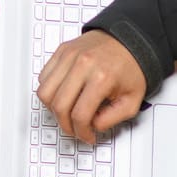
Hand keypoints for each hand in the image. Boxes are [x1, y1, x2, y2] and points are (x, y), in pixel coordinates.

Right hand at [38, 30, 145, 144]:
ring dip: (53, 108)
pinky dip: (49, 91)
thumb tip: (93, 126)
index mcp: (102, 78)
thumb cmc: (132, 67)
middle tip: (74, 129)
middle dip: (65, 124)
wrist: (130, 40)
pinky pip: (43, 77)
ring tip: (66, 112)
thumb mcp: (133, 100)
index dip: (82, 132)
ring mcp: (69, 57)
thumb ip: (113, 118)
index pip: (80, 115)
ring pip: (45, 92)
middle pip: (59, 105)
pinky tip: (63, 95)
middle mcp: (82, 66)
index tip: (87, 136)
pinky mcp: (61, 51)